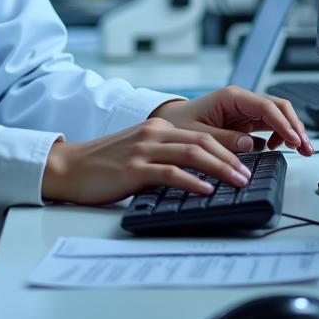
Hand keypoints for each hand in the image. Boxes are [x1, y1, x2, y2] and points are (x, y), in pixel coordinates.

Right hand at [41, 117, 252, 204]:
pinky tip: (206, 190)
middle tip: (249, 173)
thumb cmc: (104, 164)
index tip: (247, 159)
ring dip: (220, 168)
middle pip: (203, 140)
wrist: (70, 167)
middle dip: (231, 157)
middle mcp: (154, 134)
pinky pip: (170, 173)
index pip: (202, 133)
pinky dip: (192, 181)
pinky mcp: (134, 170)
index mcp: (157, 129)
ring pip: (192, 153)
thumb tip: (199, 173)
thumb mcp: (139, 152)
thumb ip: (165, 155)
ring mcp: (144, 150)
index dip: (228, 145)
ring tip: (237, 181)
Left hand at [149, 86, 313, 156]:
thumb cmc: (179, 124)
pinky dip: (280, 136)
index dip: (283, 123)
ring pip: (278, 116)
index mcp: (230, 97)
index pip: (265, 106)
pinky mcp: (245, 122)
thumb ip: (223, 139)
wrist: (168, 124)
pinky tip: (280, 148)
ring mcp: (245, 111)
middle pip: (278, 107)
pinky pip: (269, 126)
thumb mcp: (196, 134)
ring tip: (304, 151)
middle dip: (295, 126)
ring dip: (292, 131)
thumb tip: (250, 144)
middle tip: (307, 148)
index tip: (295, 141)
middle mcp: (241, 101)